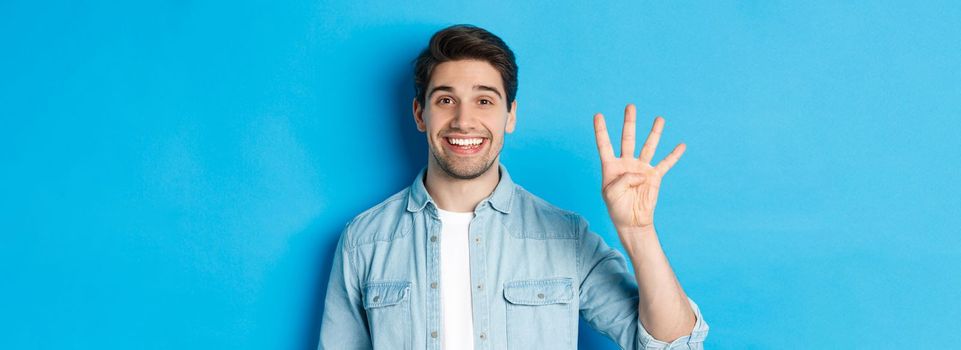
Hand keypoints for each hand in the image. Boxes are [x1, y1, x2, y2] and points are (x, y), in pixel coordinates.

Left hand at [593, 104, 685, 231]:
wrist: (632, 221)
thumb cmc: (617, 207)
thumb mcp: (611, 193)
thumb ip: (623, 179)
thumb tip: (641, 172)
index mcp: (611, 167)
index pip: (605, 145)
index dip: (601, 131)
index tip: (598, 115)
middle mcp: (626, 163)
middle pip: (628, 139)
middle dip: (629, 122)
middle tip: (630, 106)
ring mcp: (641, 168)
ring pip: (648, 146)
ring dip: (654, 133)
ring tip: (659, 119)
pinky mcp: (654, 176)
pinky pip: (666, 163)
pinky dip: (674, 155)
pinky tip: (681, 145)